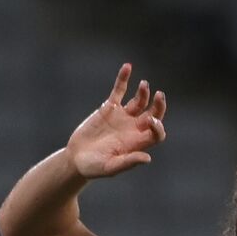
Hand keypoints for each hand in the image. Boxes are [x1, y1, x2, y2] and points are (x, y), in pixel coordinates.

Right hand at [65, 64, 167, 178]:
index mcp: (137, 143)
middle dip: (158, 106)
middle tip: (160, 95)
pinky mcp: (109, 108)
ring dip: (144, 93)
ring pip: (139, 101)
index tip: (152, 121)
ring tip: (144, 85)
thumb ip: (128, 162)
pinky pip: (119, 91)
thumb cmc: (94, 168)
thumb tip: (147, 158)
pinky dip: (123, 79)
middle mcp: (133, 129)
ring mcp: (122, 117)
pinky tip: (128, 67)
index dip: (159, 127)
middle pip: (153, 114)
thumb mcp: (111, 167)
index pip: (157, 133)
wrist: (76, 158)